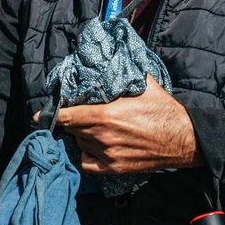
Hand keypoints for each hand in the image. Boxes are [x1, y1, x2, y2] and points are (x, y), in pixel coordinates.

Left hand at [50, 77, 202, 174]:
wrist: (184, 140)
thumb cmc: (164, 111)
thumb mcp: (143, 85)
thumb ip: (122, 74)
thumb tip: (110, 57)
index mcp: (105, 115)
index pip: (66, 116)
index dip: (52, 114)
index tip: (40, 114)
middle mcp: (102, 136)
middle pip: (72, 129)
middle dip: (73, 122)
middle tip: (81, 116)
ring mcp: (107, 154)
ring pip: (80, 144)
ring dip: (81, 137)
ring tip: (94, 130)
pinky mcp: (113, 168)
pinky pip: (86, 163)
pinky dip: (85, 155)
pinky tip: (93, 147)